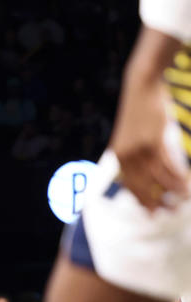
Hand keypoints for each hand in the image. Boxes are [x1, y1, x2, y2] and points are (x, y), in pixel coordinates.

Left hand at [110, 71, 188, 209]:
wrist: (141, 87)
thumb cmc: (140, 112)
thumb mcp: (133, 137)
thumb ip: (137, 156)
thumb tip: (151, 175)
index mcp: (118, 156)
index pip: (129, 186)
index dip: (142, 201)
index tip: (152, 214)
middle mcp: (126, 156)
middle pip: (143, 187)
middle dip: (158, 202)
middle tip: (172, 212)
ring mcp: (139, 149)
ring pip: (159, 178)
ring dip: (174, 191)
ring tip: (185, 198)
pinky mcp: (153, 141)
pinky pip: (169, 165)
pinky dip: (179, 176)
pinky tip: (187, 182)